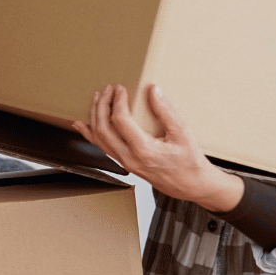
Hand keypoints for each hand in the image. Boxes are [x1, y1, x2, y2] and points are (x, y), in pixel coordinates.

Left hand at [73, 84, 242, 212]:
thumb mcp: (183, 134)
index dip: (118, 101)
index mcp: (144, 150)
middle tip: (107, 89)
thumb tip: (153, 90)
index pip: (121, 121)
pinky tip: (82, 125)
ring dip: (96, 116)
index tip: (120, 88)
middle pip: (103, 129)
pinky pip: (103, 148)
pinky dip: (91, 134)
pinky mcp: (126, 164)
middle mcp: (130, 159)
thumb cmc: (190, 163)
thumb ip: (166, 111)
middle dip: (102, 106)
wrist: (192, 186)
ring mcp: (125, 163)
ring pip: (99, 139)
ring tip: (98, 99)